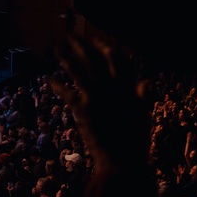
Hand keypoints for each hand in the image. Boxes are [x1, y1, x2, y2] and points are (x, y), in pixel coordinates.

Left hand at [50, 32, 151, 174]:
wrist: (122, 159)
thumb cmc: (135, 140)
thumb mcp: (144, 114)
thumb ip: (143, 96)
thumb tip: (146, 81)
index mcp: (127, 86)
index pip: (116, 59)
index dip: (104, 47)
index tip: (96, 40)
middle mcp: (111, 86)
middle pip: (94, 59)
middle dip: (82, 46)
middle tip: (71, 36)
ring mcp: (96, 96)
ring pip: (78, 70)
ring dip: (66, 59)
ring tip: (57, 50)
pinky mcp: (83, 108)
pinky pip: (66, 92)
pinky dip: (57, 85)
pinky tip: (49, 79)